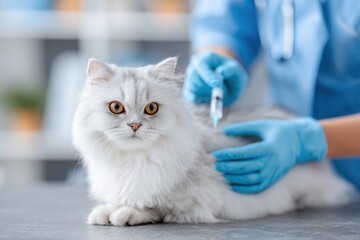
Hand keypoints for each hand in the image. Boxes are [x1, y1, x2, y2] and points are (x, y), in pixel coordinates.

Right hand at [182, 52, 247, 106]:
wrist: (228, 83)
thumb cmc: (232, 74)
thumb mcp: (236, 70)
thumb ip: (230, 70)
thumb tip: (220, 71)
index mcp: (205, 58)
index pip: (201, 65)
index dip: (208, 76)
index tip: (217, 85)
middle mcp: (194, 67)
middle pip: (194, 78)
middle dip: (209, 87)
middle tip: (221, 93)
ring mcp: (190, 79)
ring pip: (194, 89)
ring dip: (208, 94)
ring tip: (218, 91)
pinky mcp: (189, 92)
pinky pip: (193, 99)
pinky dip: (203, 100)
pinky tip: (211, 96)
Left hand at [213, 118, 327, 193]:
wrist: (300, 143)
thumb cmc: (278, 131)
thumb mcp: (262, 125)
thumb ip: (243, 127)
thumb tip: (223, 129)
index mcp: (268, 147)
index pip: (244, 153)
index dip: (229, 155)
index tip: (217, 154)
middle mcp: (271, 162)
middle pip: (245, 167)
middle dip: (228, 167)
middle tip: (215, 164)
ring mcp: (272, 172)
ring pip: (250, 179)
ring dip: (234, 177)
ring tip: (222, 172)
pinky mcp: (272, 179)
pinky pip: (257, 187)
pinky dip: (244, 187)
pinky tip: (232, 183)